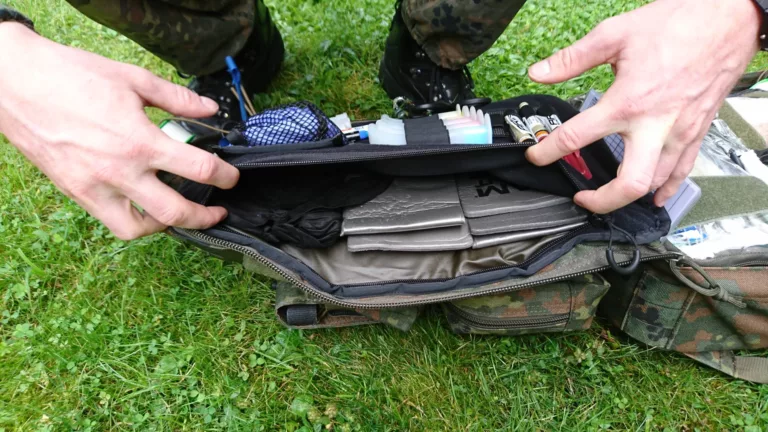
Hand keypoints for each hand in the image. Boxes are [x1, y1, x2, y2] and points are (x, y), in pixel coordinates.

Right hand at [0, 23, 238, 239]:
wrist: (16, 84)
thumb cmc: (72, 76)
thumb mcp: (134, 79)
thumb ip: (178, 99)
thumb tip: (209, 111)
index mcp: (139, 141)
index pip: (198, 170)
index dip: (225, 176)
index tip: (231, 177)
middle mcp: (119, 172)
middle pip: (175, 212)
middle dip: (205, 216)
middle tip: (217, 212)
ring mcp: (95, 187)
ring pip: (140, 229)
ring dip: (166, 227)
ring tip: (179, 214)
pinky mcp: (77, 193)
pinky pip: (112, 222)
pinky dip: (134, 222)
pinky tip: (144, 207)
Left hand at [526, 0, 761, 212]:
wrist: (727, 20)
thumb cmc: (678, 24)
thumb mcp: (615, 35)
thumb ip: (572, 59)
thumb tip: (539, 72)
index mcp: (627, 103)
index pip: (576, 138)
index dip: (548, 153)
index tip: (536, 157)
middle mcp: (655, 126)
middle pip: (629, 184)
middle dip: (601, 200)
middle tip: (581, 198)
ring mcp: (680, 133)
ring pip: (655, 183)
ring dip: (629, 194)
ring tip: (608, 193)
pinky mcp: (698, 132)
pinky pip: (682, 171)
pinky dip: (666, 188)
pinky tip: (653, 196)